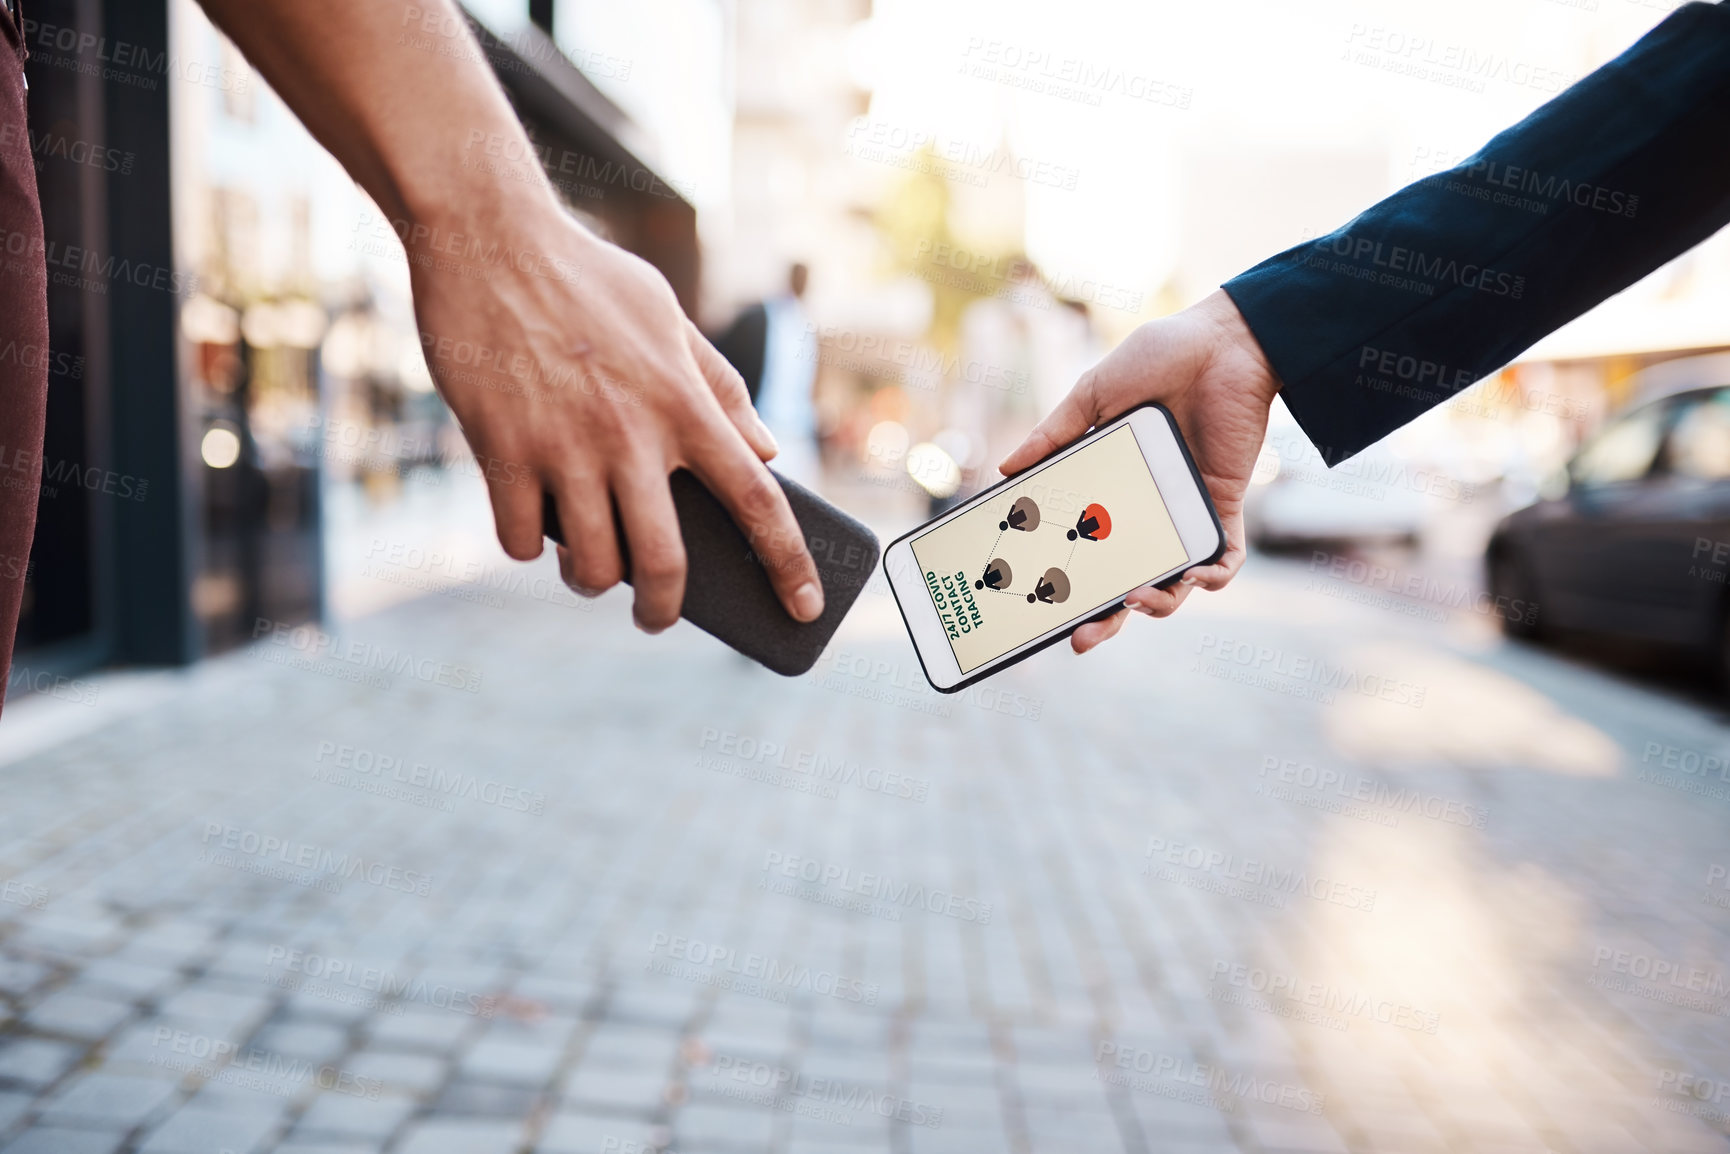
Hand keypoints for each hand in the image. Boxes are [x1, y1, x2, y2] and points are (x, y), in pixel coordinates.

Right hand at [410, 192, 823, 632]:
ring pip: (591, 564)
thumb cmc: (586, 276)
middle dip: (666, 610)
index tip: (806, 608)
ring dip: (592, 583)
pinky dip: (527, 547)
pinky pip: (520, 539)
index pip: (757, 500)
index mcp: (685, 403)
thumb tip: (768, 450)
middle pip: (667, 562)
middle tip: (658, 617)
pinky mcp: (501, 451)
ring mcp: (565, 447)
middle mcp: (632, 435)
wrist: (488, 235)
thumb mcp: (668, 317)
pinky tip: (530, 525)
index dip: (788, 564)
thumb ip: (720, 386)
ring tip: (589, 571)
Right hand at [999, 290, 1279, 653]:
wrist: (1222, 341)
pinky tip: (1196, 577)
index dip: (1066, 584)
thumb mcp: (1092, 396)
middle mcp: (1148, 511)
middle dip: (1106, 619)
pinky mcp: (1223, 507)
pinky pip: (1225, 559)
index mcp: (1112, 490)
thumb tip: (1005, 471)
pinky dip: (1214, 576)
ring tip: (1137, 600)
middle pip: (1126, 581)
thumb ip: (1053, 436)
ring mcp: (1186, 513)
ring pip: (1175, 582)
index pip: (1085, 549)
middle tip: (1083, 637)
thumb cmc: (1160, 358)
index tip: (1042, 608)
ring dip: (1158, 604)